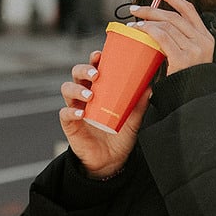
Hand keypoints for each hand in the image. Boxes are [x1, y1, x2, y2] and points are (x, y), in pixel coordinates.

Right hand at [59, 50, 150, 178]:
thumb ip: (139, 103)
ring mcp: (76, 107)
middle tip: (96, 74)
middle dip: (84, 69)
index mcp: (99, 88)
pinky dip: (71, 112)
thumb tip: (150, 86)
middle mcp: (85, 94)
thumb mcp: (133, 118)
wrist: (111, 161)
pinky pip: (64, 114)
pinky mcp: (70, 124)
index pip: (93, 67)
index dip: (93, 58)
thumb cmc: (120, 134)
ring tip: (90, 95)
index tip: (100, 55)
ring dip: (77, 88)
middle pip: (76, 73)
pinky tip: (81, 114)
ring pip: (67, 89)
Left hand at [129, 0, 213, 75]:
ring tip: (133, 23)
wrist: (192, 103)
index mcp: (206, 38)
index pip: (189, 10)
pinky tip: (137, 30)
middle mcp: (203, 41)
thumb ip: (179, 41)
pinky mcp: (183, 58)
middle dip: (152, 9)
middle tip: (135, 9)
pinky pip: (161, 36)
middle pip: (174, 16)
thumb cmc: (184, 82)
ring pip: (166, 25)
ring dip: (146, 20)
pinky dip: (147, 30)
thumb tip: (156, 25)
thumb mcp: (188, 57)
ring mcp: (195, 49)